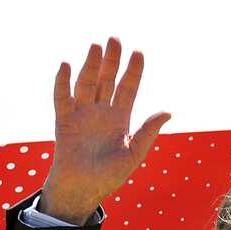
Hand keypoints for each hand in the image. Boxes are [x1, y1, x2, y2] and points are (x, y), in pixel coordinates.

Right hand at [40, 38, 171, 223]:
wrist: (83, 189)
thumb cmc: (110, 176)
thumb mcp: (134, 154)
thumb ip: (148, 132)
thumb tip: (168, 111)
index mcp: (120, 119)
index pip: (128, 88)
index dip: (133, 71)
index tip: (139, 53)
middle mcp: (101, 112)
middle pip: (107, 80)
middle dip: (112, 61)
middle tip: (115, 39)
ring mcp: (82, 113)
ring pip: (87, 83)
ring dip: (91, 65)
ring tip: (96, 46)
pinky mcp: (64, 120)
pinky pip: (62, 96)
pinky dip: (62, 81)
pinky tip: (66, 65)